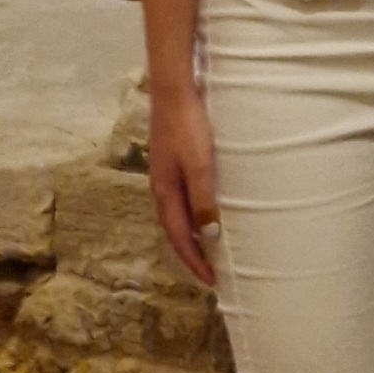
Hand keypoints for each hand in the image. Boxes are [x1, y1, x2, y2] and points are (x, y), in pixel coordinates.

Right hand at [148, 80, 219, 285]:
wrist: (174, 91)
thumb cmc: (189, 127)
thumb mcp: (200, 165)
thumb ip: (204, 199)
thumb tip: (209, 235)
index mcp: (165, 193)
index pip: (180, 238)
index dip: (195, 261)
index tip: (212, 281)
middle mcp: (162, 188)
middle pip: (175, 230)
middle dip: (192, 254)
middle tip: (212, 272)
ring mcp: (165, 175)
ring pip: (177, 215)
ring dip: (192, 236)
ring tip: (211, 249)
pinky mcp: (173, 162)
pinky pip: (181, 199)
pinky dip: (192, 215)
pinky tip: (206, 212)